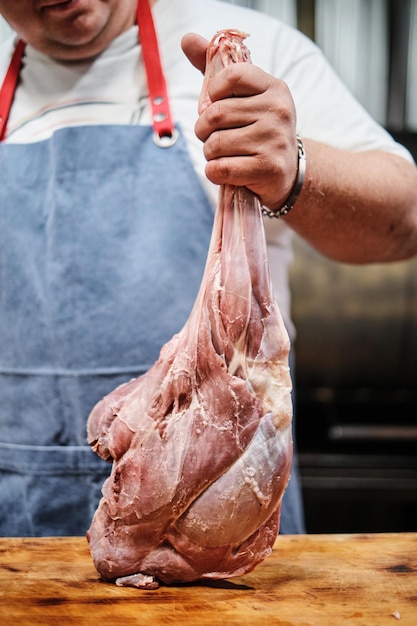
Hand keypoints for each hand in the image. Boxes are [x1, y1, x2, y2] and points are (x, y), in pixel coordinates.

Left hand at [181, 33, 298, 210]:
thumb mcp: (244, 98)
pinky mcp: (267, 168)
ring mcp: (274, 141)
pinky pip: (220, 168)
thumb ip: (215, 70)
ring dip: (209, 154)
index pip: (231, 75)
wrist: (286, 172)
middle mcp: (278, 111)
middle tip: (214, 137)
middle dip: (203, 130)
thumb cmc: (257, 131)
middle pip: (215, 114)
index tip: (215, 104)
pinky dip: (214, 172)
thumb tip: (187, 39)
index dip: (212, 92)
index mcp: (274, 88)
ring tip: (224, 155)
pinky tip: (226, 171)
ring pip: (215, 144)